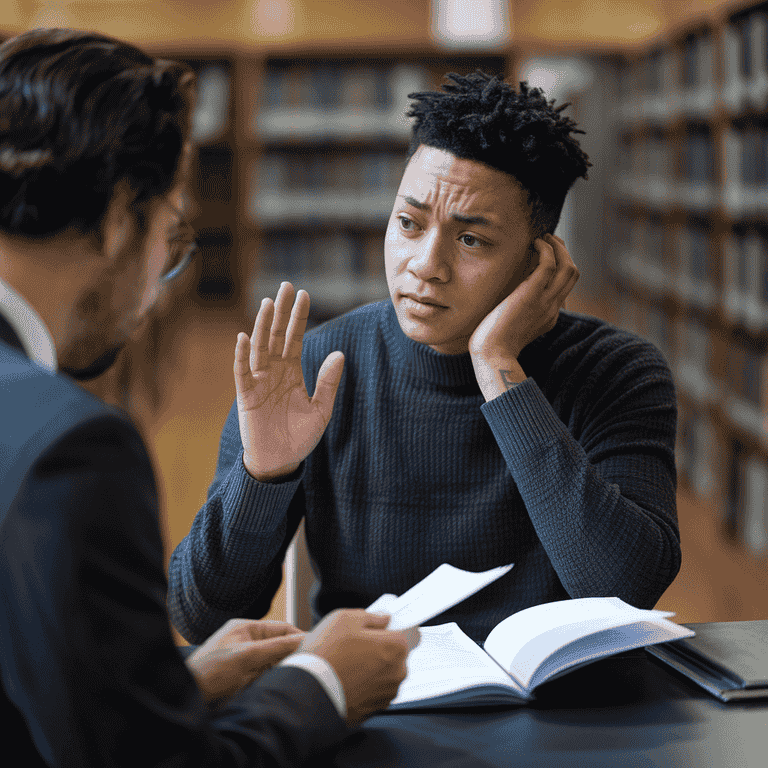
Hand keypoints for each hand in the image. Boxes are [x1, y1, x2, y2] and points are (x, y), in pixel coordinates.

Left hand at [186, 618, 303, 705]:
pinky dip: (273, 680)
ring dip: (282, 669)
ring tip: (296, 674)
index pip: (280, 628)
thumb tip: (301, 640)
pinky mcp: (243, 679)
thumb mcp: (246, 656)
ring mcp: (245, 661)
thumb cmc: (210, 671)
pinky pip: (265, 676)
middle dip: (291, 655)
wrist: (189, 696)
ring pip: (274, 662)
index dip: (298, 636)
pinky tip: (280, 684)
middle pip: (279, 645)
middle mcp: (247, 642)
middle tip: (309, 663)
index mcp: (246, 628)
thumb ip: (275, 647)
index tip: (315, 645)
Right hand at [234, 282, 344, 480]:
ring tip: (268, 303)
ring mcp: (258, 381)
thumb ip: (328, 382)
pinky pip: (242, 371)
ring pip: (260, 347)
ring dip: (263, 325)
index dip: (299, 317)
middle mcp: (274, 371)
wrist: (280, 461)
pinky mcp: (246, 395)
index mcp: (292, 371)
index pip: (295, 338)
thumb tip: (339, 353)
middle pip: (277, 335)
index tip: (304, 294)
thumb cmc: (300, 437)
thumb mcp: (320, 409)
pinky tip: (243, 337)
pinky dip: (241, 355)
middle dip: (282, 311)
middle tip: (286, 285)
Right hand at [299, 610, 419, 725]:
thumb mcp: (345, 619)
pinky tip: (345, 679)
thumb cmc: (327, 655)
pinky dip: (362, 686)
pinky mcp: (373, 709)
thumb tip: (382, 619)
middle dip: (377, 650)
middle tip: (353, 647)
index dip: (384, 631)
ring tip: (345, 664)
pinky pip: (372, 691)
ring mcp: (386, 694)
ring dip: (370, 669)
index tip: (373, 632)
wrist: (309, 693)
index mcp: (395, 647)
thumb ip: (371, 617)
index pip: (400, 633)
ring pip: (382, 674)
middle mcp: (397, 673)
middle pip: (392, 655)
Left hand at [469, 234, 577, 360]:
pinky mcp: (532, 295)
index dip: (558, 266)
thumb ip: (517, 311)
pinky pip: (549, 265)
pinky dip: (546, 250)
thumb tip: (509, 298)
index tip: (545, 254)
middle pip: (572, 274)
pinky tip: (534, 244)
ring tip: (543, 238)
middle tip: (548, 240)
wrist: (493, 355)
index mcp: (549, 316)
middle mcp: (552, 308)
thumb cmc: (493, 343)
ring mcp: (545, 302)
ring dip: (558, 247)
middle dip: (564, 252)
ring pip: (568, 267)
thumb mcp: (511, 325)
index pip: (564, 286)